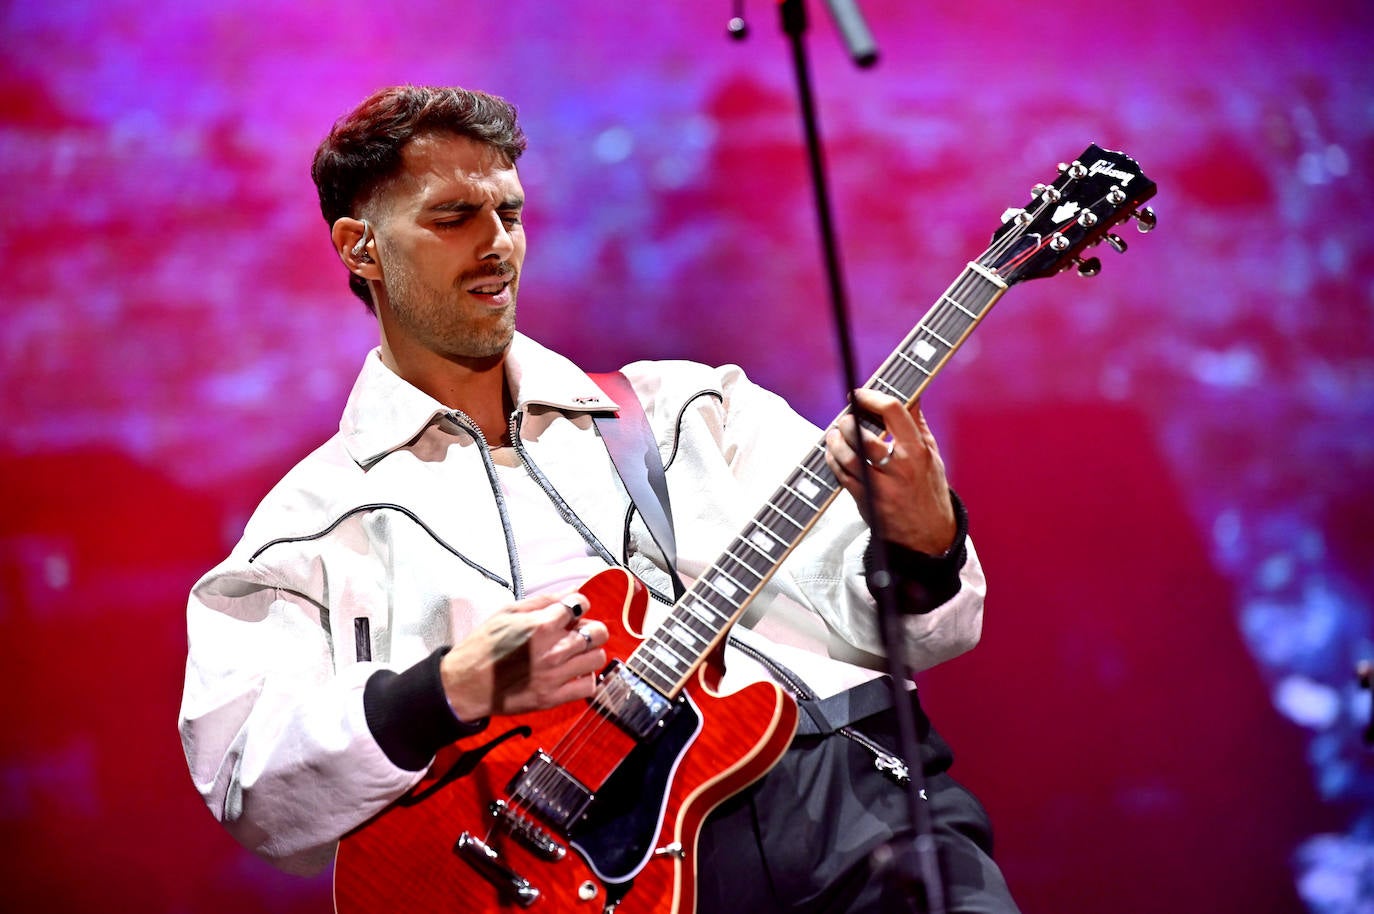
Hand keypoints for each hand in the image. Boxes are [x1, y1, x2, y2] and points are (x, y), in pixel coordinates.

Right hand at [440, 591, 607, 720]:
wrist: (464, 685)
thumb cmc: (482, 648)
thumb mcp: (507, 613)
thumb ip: (543, 601)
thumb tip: (570, 591)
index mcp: (541, 625)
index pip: (581, 604)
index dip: (578, 604)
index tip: (572, 610)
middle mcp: (553, 650)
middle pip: (597, 632)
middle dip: (590, 627)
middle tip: (577, 632)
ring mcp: (555, 675)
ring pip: (597, 658)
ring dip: (589, 652)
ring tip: (575, 653)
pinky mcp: (553, 698)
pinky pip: (589, 687)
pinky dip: (585, 679)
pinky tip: (573, 673)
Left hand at [823, 389, 956, 555]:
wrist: (929, 536)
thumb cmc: (929, 489)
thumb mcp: (931, 454)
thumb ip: (917, 423)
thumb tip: (910, 392)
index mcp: (917, 450)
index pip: (893, 411)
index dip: (871, 396)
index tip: (859, 393)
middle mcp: (899, 467)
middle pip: (863, 434)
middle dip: (847, 421)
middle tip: (844, 418)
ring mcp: (881, 486)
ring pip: (847, 455)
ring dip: (835, 440)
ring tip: (834, 434)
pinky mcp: (866, 501)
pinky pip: (841, 475)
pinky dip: (833, 460)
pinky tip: (833, 454)